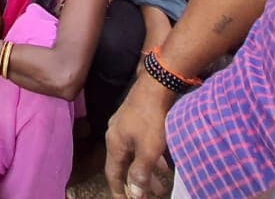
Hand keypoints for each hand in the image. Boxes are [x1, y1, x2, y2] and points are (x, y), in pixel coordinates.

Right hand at [105, 82, 174, 198]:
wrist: (156, 86)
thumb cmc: (151, 119)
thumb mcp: (148, 151)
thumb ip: (140, 173)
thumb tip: (134, 194)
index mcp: (114, 144)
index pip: (112, 174)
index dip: (118, 190)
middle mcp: (114, 134)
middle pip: (122, 164)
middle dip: (134, 182)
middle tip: (145, 196)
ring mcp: (124, 125)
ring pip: (132, 154)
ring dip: (143, 169)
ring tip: (159, 182)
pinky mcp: (134, 117)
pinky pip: (138, 143)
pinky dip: (147, 155)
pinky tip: (162, 159)